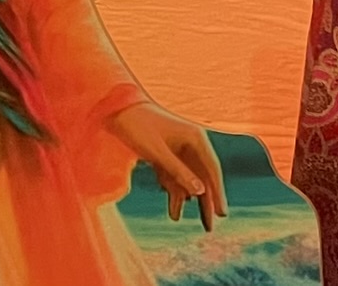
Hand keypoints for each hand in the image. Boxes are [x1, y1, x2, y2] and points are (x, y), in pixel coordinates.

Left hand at [108, 102, 226, 229]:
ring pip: (189, 179)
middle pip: (203, 176)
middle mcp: (191, 144)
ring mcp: (178, 150)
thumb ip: (178, 173)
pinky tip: (175, 212)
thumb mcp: (157, 153)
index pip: (212, 169)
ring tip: (199, 225)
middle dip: (207, 202)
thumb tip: (199, 193)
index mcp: (195, 138)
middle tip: (212, 227)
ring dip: (191, 201)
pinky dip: (174, 193)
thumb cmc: (138, 127)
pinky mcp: (165, 155)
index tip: (222, 213)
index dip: (217, 192)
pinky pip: (174, 178)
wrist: (115, 110)